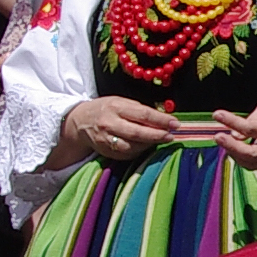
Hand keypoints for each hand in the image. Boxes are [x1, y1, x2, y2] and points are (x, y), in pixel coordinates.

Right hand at [62, 97, 180, 165]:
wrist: (80, 121)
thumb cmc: (107, 109)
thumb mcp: (121, 102)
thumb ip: (140, 109)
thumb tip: (163, 117)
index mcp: (116, 107)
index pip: (142, 114)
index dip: (161, 120)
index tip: (175, 123)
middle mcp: (109, 123)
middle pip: (137, 132)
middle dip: (157, 135)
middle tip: (171, 136)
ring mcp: (106, 139)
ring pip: (131, 146)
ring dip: (149, 145)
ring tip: (161, 140)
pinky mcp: (105, 151)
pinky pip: (126, 154)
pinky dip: (139, 151)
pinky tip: (147, 146)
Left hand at [213, 99, 256, 168]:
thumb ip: (253, 118)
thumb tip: (236, 134)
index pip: (253, 128)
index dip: (233, 122)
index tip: (218, 114)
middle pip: (253, 152)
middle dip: (232, 146)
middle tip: (218, 136)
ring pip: (250, 162)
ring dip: (233, 152)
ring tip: (223, 139)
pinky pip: (250, 165)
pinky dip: (238, 157)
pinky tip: (231, 147)